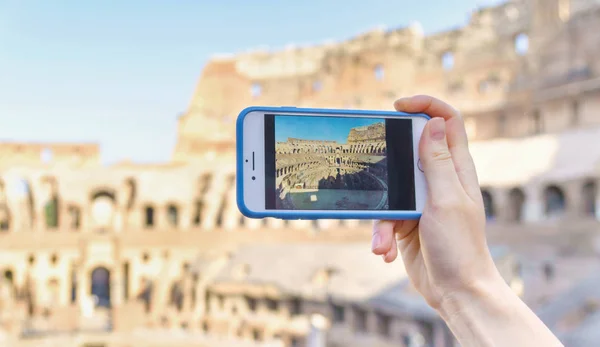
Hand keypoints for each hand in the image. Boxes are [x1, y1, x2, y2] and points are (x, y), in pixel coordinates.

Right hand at [371, 95, 501, 309]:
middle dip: (388, 161)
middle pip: (409, 151)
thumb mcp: (446, 201)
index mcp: (456, 169)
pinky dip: (382, 236)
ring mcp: (422, 201)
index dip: (426, 106)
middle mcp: (439, 180)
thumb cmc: (459, 247)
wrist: (456, 292)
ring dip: (382, 218)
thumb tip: (432, 123)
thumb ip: (437, 162)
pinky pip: (385, 218)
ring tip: (383, 243)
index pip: (446, 122)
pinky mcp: (407, 222)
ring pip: (390, 189)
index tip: (397, 107)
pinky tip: (386, 253)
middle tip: (369, 165)